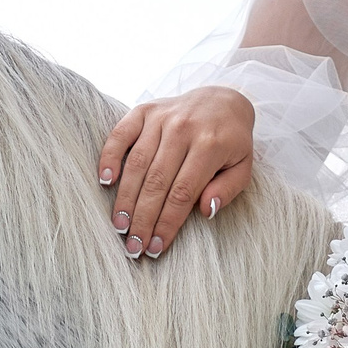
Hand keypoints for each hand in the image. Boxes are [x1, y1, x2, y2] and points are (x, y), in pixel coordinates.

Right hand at [97, 87, 255, 259]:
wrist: (222, 100)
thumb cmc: (231, 142)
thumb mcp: (243, 167)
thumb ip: (227, 190)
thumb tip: (205, 211)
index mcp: (210, 145)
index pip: (183, 192)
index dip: (167, 222)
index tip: (156, 247)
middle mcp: (183, 129)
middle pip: (157, 182)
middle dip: (143, 219)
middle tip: (133, 247)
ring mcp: (161, 117)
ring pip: (137, 163)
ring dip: (125, 198)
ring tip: (119, 226)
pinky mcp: (144, 110)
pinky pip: (120, 134)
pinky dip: (110, 156)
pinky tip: (105, 180)